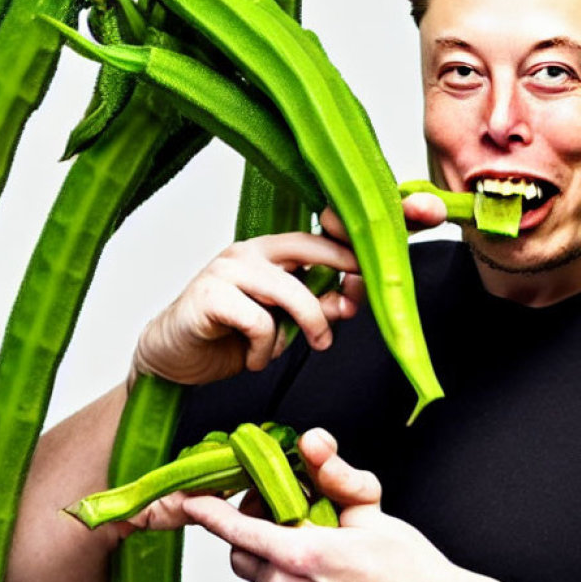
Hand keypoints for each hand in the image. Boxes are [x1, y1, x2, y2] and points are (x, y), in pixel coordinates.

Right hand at [133, 194, 448, 387]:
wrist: (170, 358)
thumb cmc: (229, 336)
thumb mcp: (284, 324)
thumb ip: (317, 306)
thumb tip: (355, 297)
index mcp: (273, 250)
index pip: (323, 232)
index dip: (362, 232)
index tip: (409, 220)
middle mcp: (251, 250)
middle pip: (313, 247)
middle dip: (346, 273)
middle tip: (352, 305)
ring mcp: (227, 269)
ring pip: (291, 290)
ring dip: (307, 325)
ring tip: (300, 348)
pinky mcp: (208, 295)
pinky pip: (260, 321)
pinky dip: (266, 350)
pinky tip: (254, 360)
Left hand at [182, 428, 457, 581]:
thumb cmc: (406, 566)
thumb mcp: (369, 509)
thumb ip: (333, 473)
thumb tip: (313, 443)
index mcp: (302, 554)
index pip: (236, 527)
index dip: (208, 512)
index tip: (190, 499)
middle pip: (239, 549)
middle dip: (247, 526)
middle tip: (278, 508)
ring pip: (253, 573)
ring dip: (264, 552)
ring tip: (301, 538)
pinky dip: (279, 576)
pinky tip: (313, 568)